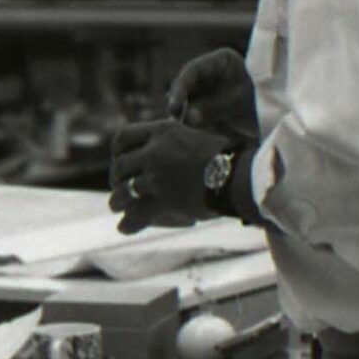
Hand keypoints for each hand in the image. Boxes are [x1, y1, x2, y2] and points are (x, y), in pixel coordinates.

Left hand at [106, 120, 231, 233]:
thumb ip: (173, 145)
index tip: (121, 160)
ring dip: (118, 201)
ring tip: (119, 205)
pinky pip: (136, 214)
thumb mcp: (193, 139)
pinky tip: (125, 227)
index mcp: (162, 131)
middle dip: (117, 178)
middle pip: (120, 165)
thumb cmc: (225, 159)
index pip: (122, 137)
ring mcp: (158, 175)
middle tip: (121, 188)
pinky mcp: (164, 199)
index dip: (117, 152)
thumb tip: (158, 154)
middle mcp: (156, 150)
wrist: (240, 177)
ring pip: (123, 190)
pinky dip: (128, 223)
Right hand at [167, 48, 258, 141]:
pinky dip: (193, 126)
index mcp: (220, 61)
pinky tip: (199, 132)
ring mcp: (208, 92)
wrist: (279, 122)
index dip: (180, 87)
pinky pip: (193, 117)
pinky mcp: (208, 109)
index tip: (174, 105)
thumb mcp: (241, 102)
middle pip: (185, 87)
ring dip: (185, 117)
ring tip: (189, 129)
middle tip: (176, 121)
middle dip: (180, 104)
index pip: (192, 70)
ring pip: (186, 103)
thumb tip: (188, 116)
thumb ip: (214, 107)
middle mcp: (210, 74)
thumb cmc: (264, 102)